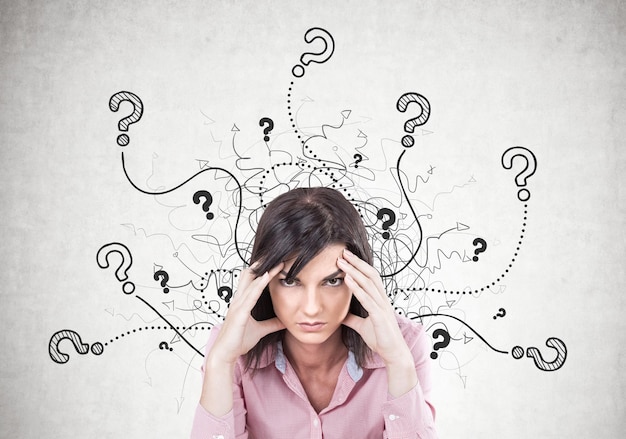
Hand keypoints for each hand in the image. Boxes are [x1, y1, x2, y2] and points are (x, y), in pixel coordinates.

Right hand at [207, 262, 284, 365]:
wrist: (225, 354)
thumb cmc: (238, 341)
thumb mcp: (260, 331)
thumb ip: (272, 324)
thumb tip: (285, 321)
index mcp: (242, 303)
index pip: (252, 281)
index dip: (263, 271)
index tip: (276, 262)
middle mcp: (239, 301)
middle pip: (249, 276)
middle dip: (262, 265)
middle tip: (276, 255)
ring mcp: (238, 306)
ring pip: (251, 282)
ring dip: (264, 271)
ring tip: (276, 262)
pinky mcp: (239, 313)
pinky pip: (250, 295)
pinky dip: (259, 285)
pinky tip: (267, 277)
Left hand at [338, 249, 410, 365]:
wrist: (393, 353)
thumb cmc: (381, 339)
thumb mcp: (362, 327)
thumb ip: (352, 319)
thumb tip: (341, 315)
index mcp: (380, 300)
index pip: (370, 277)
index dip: (359, 266)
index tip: (346, 258)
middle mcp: (382, 299)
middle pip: (370, 274)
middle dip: (356, 262)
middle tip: (343, 252)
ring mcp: (382, 306)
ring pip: (368, 283)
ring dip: (354, 271)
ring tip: (342, 262)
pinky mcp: (379, 316)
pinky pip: (367, 298)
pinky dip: (356, 287)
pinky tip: (347, 280)